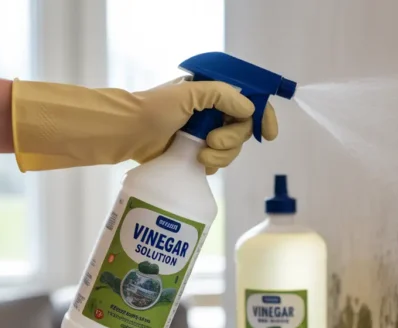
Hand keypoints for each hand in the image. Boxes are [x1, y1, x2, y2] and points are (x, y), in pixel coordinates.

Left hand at [131, 77, 278, 173]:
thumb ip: (222, 96)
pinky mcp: (196, 154)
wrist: (128, 133)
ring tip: (200, 156)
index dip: (263, 116)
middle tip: (212, 141)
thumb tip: (249, 109)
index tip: (269, 134)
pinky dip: (212, 164)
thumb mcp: (189, 92)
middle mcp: (212, 112)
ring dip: (221, 155)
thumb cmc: (154, 108)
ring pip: (232, 149)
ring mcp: (205, 134)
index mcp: (212, 93)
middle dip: (232, 138)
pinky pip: (218, 162)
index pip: (248, 101)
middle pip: (243, 129)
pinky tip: (197, 162)